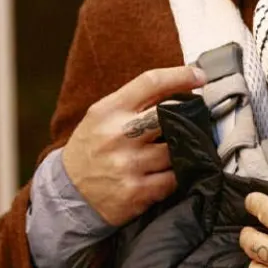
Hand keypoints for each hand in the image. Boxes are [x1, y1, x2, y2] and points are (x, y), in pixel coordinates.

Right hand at [61, 65, 204, 225]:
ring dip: (182, 150)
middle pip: (170, 115)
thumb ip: (135, 102)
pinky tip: (168, 173)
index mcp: (110, 110)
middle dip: (186, 117)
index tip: (199, 76)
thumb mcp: (103, 116)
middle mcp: (119, 135)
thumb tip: (179, 87)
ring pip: (176, 150)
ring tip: (176, 151)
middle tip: (193, 121)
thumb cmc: (91, 148)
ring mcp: (128, 164)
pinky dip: (177, 175)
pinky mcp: (137, 191)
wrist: (68, 192)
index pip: (151, 82)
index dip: (180, 75)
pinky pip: (174, 179)